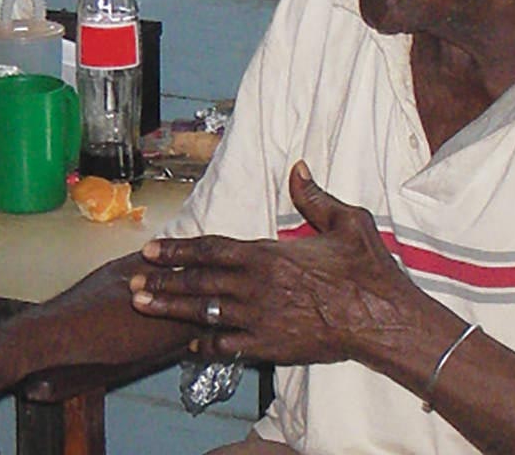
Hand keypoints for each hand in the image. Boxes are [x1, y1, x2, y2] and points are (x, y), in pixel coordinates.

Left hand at [129, 161, 422, 364]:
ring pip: (204, 313)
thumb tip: (298, 167)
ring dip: (170, 309)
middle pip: (198, 281)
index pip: (211, 248)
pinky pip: (228, 346)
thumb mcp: (346, 221)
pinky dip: (205, 345)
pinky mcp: (270, 346)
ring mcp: (260, 318)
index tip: (151, 249)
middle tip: (132, 282)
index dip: (178, 249)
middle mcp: (256, 286)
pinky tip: (188, 345)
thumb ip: (315, 196)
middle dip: (162, 280)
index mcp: (268, 253)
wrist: (382, 318)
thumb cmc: (366, 269)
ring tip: (142, 306)